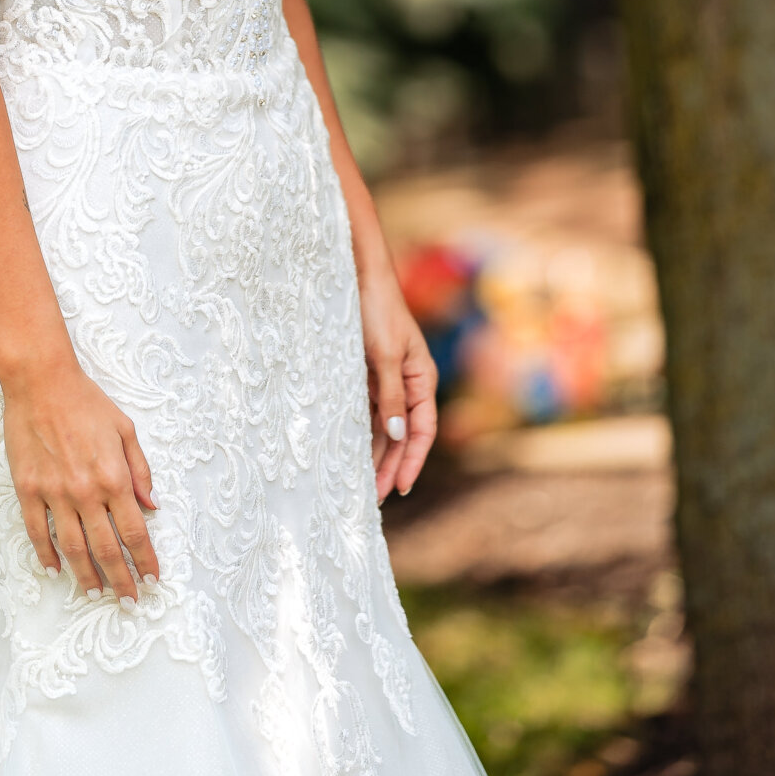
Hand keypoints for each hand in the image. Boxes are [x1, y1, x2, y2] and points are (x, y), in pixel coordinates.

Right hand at [2, 358, 159, 602]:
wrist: (41, 382)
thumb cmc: (86, 402)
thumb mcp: (125, 429)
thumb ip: (140, 471)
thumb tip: (152, 506)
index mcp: (114, 477)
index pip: (135, 531)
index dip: (145, 560)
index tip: (152, 578)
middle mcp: (85, 491)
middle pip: (106, 548)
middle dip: (121, 579)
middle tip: (128, 601)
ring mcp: (54, 493)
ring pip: (73, 548)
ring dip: (87, 575)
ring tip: (96, 592)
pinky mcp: (28, 489)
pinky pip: (37, 532)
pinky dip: (47, 555)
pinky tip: (56, 569)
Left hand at [358, 262, 437, 503]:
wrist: (359, 276)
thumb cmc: (378, 311)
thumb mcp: (385, 356)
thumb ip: (392, 396)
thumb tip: (398, 435)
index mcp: (423, 379)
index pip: (422, 431)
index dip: (412, 461)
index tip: (399, 488)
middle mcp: (408, 384)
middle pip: (403, 436)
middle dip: (390, 466)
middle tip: (372, 499)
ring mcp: (388, 380)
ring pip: (384, 427)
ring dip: (375, 455)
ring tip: (360, 485)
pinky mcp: (368, 375)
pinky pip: (368, 412)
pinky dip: (361, 434)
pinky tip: (351, 453)